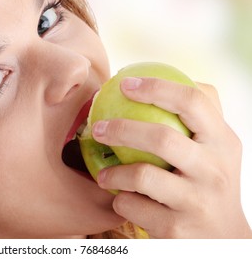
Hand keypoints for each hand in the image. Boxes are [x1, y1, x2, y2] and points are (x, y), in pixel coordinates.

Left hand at [92, 77, 251, 237]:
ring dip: (113, 173)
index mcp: (222, 142)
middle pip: (162, 139)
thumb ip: (197, 115)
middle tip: (97, 128)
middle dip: (121, 130)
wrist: (222, 238)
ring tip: (103, 175)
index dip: (156, 88)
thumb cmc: (209, 181)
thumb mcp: (216, 148)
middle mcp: (213, 170)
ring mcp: (196, 201)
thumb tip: (159, 81)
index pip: (193, 101)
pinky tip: (122, 199)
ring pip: (142, 176)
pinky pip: (132, 207)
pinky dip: (120, 200)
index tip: (124, 84)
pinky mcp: (176, 229)